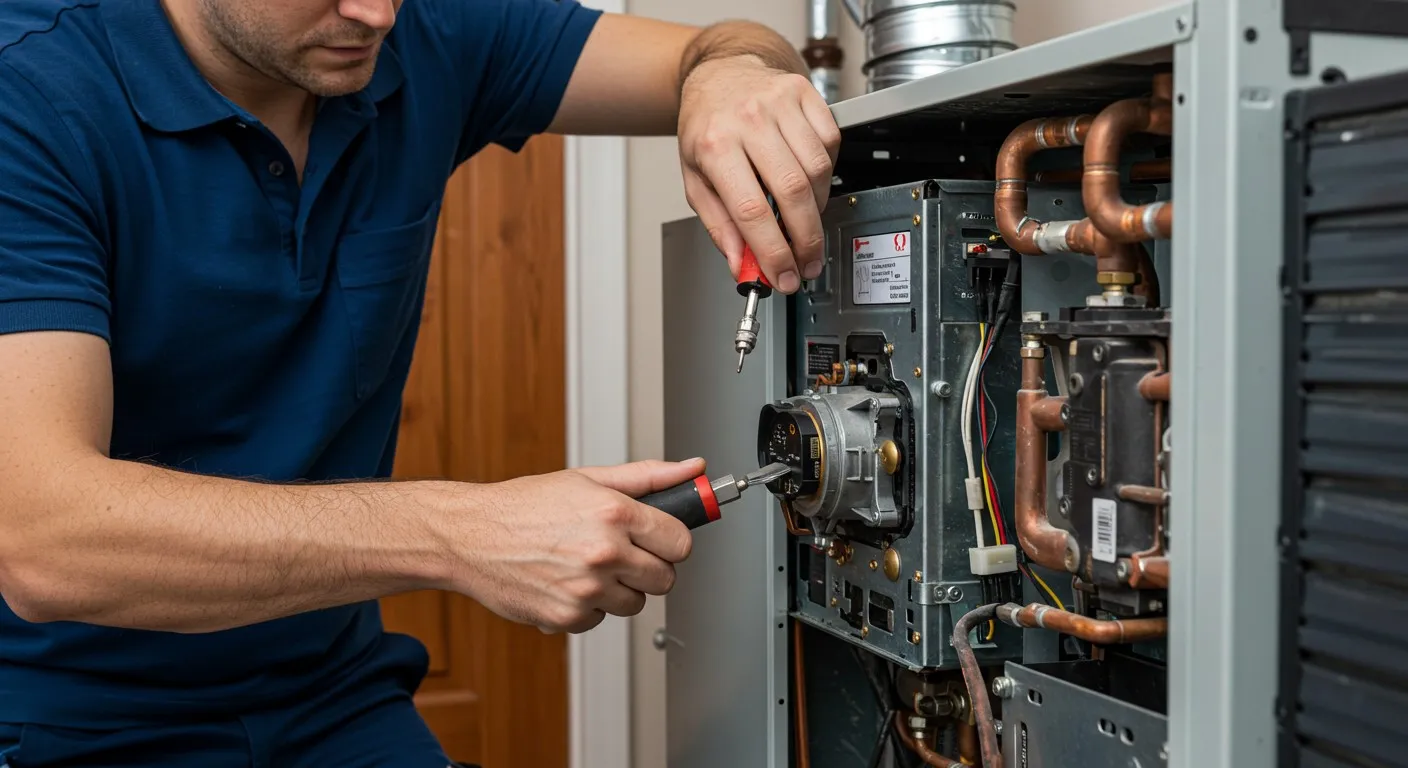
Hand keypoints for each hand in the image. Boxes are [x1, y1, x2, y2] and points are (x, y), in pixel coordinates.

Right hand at [448, 459, 703, 633]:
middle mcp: (604, 552)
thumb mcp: (588, 479)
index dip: (671, 541)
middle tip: (621, 552)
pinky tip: (565, 583)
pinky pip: (600, 619)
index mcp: (614, 513)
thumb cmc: (524, 506)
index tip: (659, 539)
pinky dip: (588, 607)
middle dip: (648, 567)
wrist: (469, 536)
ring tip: (586, 565)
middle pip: (665, 578)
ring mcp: (586, 589)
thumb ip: (648, 477)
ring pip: (635, 603)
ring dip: (619, 589)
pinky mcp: (567, 618)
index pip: (680, 542)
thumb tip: (693, 469)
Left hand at [678, 56, 840, 293]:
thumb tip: (742, 265)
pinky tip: (810, 180)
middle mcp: (748, 120)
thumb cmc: (706, 126)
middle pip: (791, 192)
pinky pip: (830, 142)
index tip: (784, 276)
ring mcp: (779, 103)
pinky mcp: (804, 93)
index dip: (773, 251)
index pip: (750, 211)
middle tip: (807, 263)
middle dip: (806, 239)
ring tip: (804, 220)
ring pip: (817, 170)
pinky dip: (826, 171)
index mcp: (714, 145)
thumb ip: (719, 225)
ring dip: (817, 208)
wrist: (719, 74)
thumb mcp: (695, 179)